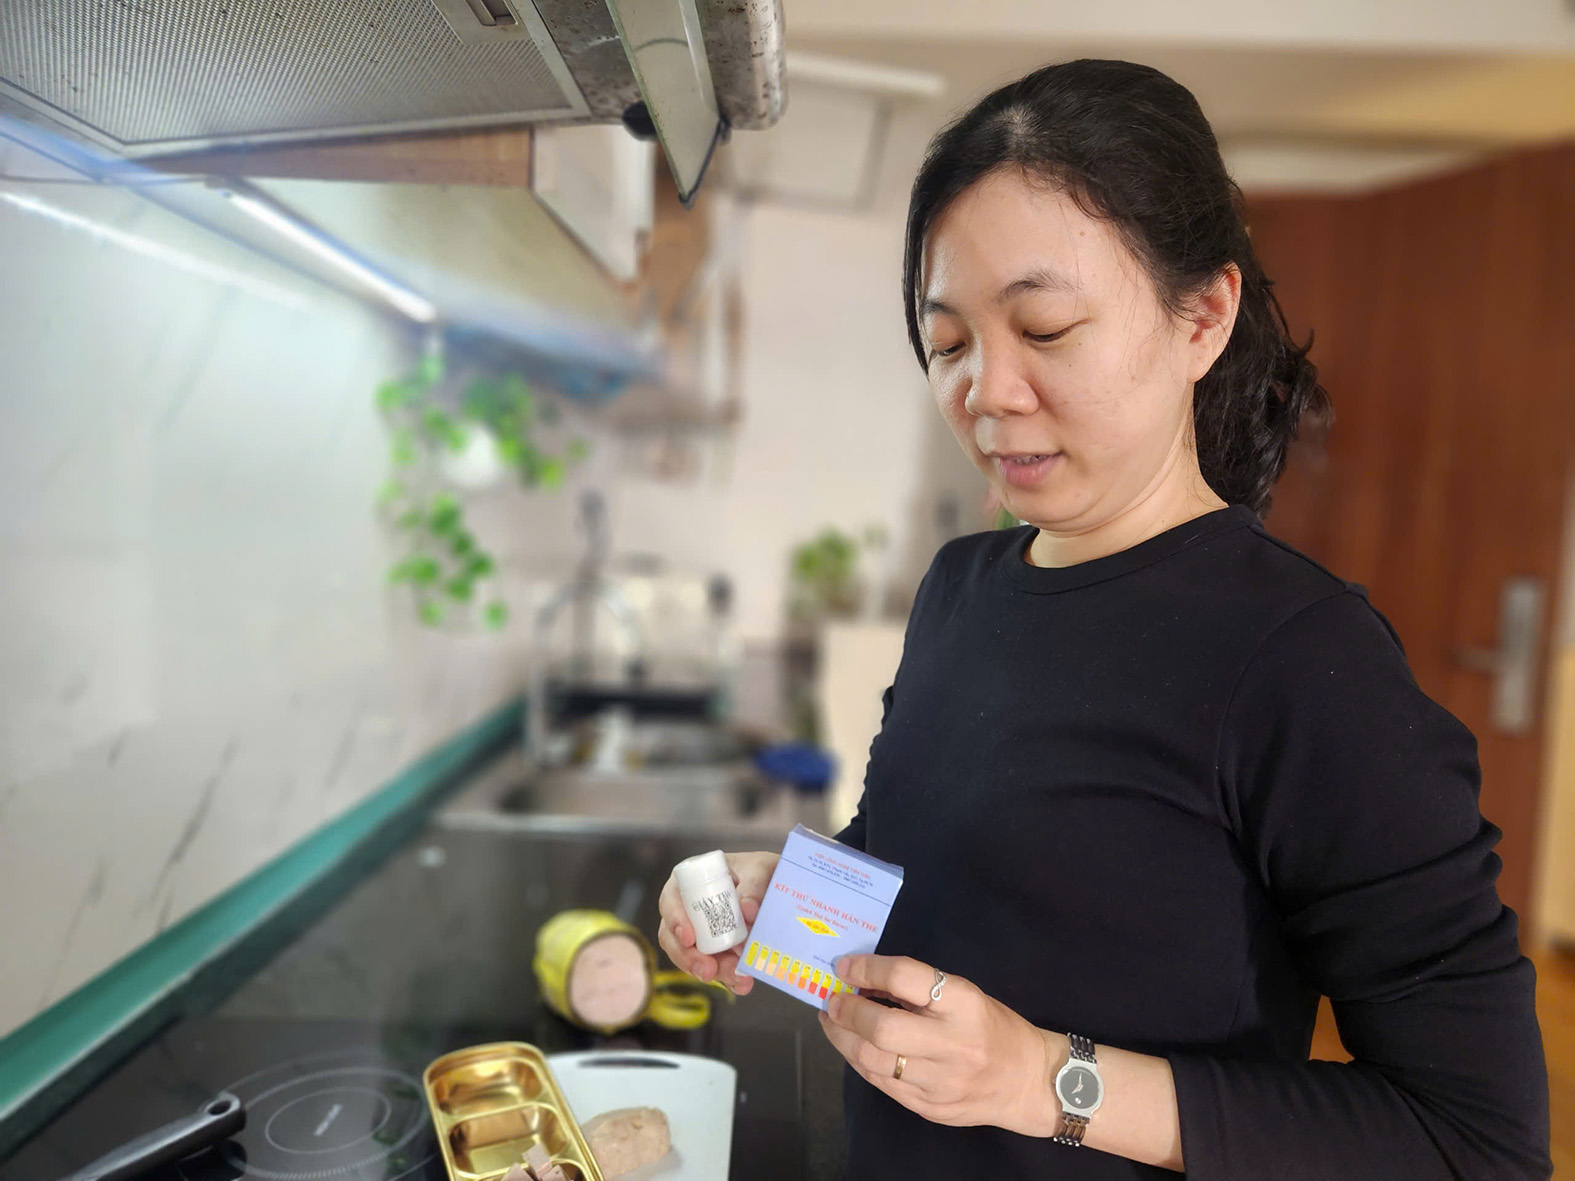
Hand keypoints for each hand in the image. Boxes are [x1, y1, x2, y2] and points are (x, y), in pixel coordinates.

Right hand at [656, 851, 778, 994]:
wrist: (780, 886)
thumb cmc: (761, 871)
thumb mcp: (760, 869)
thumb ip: (754, 886)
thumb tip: (746, 910)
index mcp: (690, 880)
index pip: (671, 900)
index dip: (675, 920)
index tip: (689, 938)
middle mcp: (688, 908)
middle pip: (674, 936)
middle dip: (689, 957)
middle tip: (709, 971)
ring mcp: (699, 932)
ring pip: (691, 957)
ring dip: (712, 971)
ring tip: (737, 980)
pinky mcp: (714, 951)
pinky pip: (713, 968)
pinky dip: (727, 977)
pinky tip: (742, 983)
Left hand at [819, 954, 1061, 1136]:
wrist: (1028, 1081)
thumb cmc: (993, 1027)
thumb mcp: (965, 995)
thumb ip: (920, 990)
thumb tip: (865, 980)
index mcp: (964, 1004)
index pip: (906, 978)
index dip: (868, 969)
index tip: (845, 967)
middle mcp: (952, 1044)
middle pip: (883, 1028)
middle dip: (848, 1012)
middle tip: (833, 1000)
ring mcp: (940, 1082)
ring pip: (873, 1062)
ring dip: (843, 1038)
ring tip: (833, 1022)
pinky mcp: (928, 1107)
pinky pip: (881, 1083)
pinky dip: (859, 1061)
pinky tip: (853, 1046)